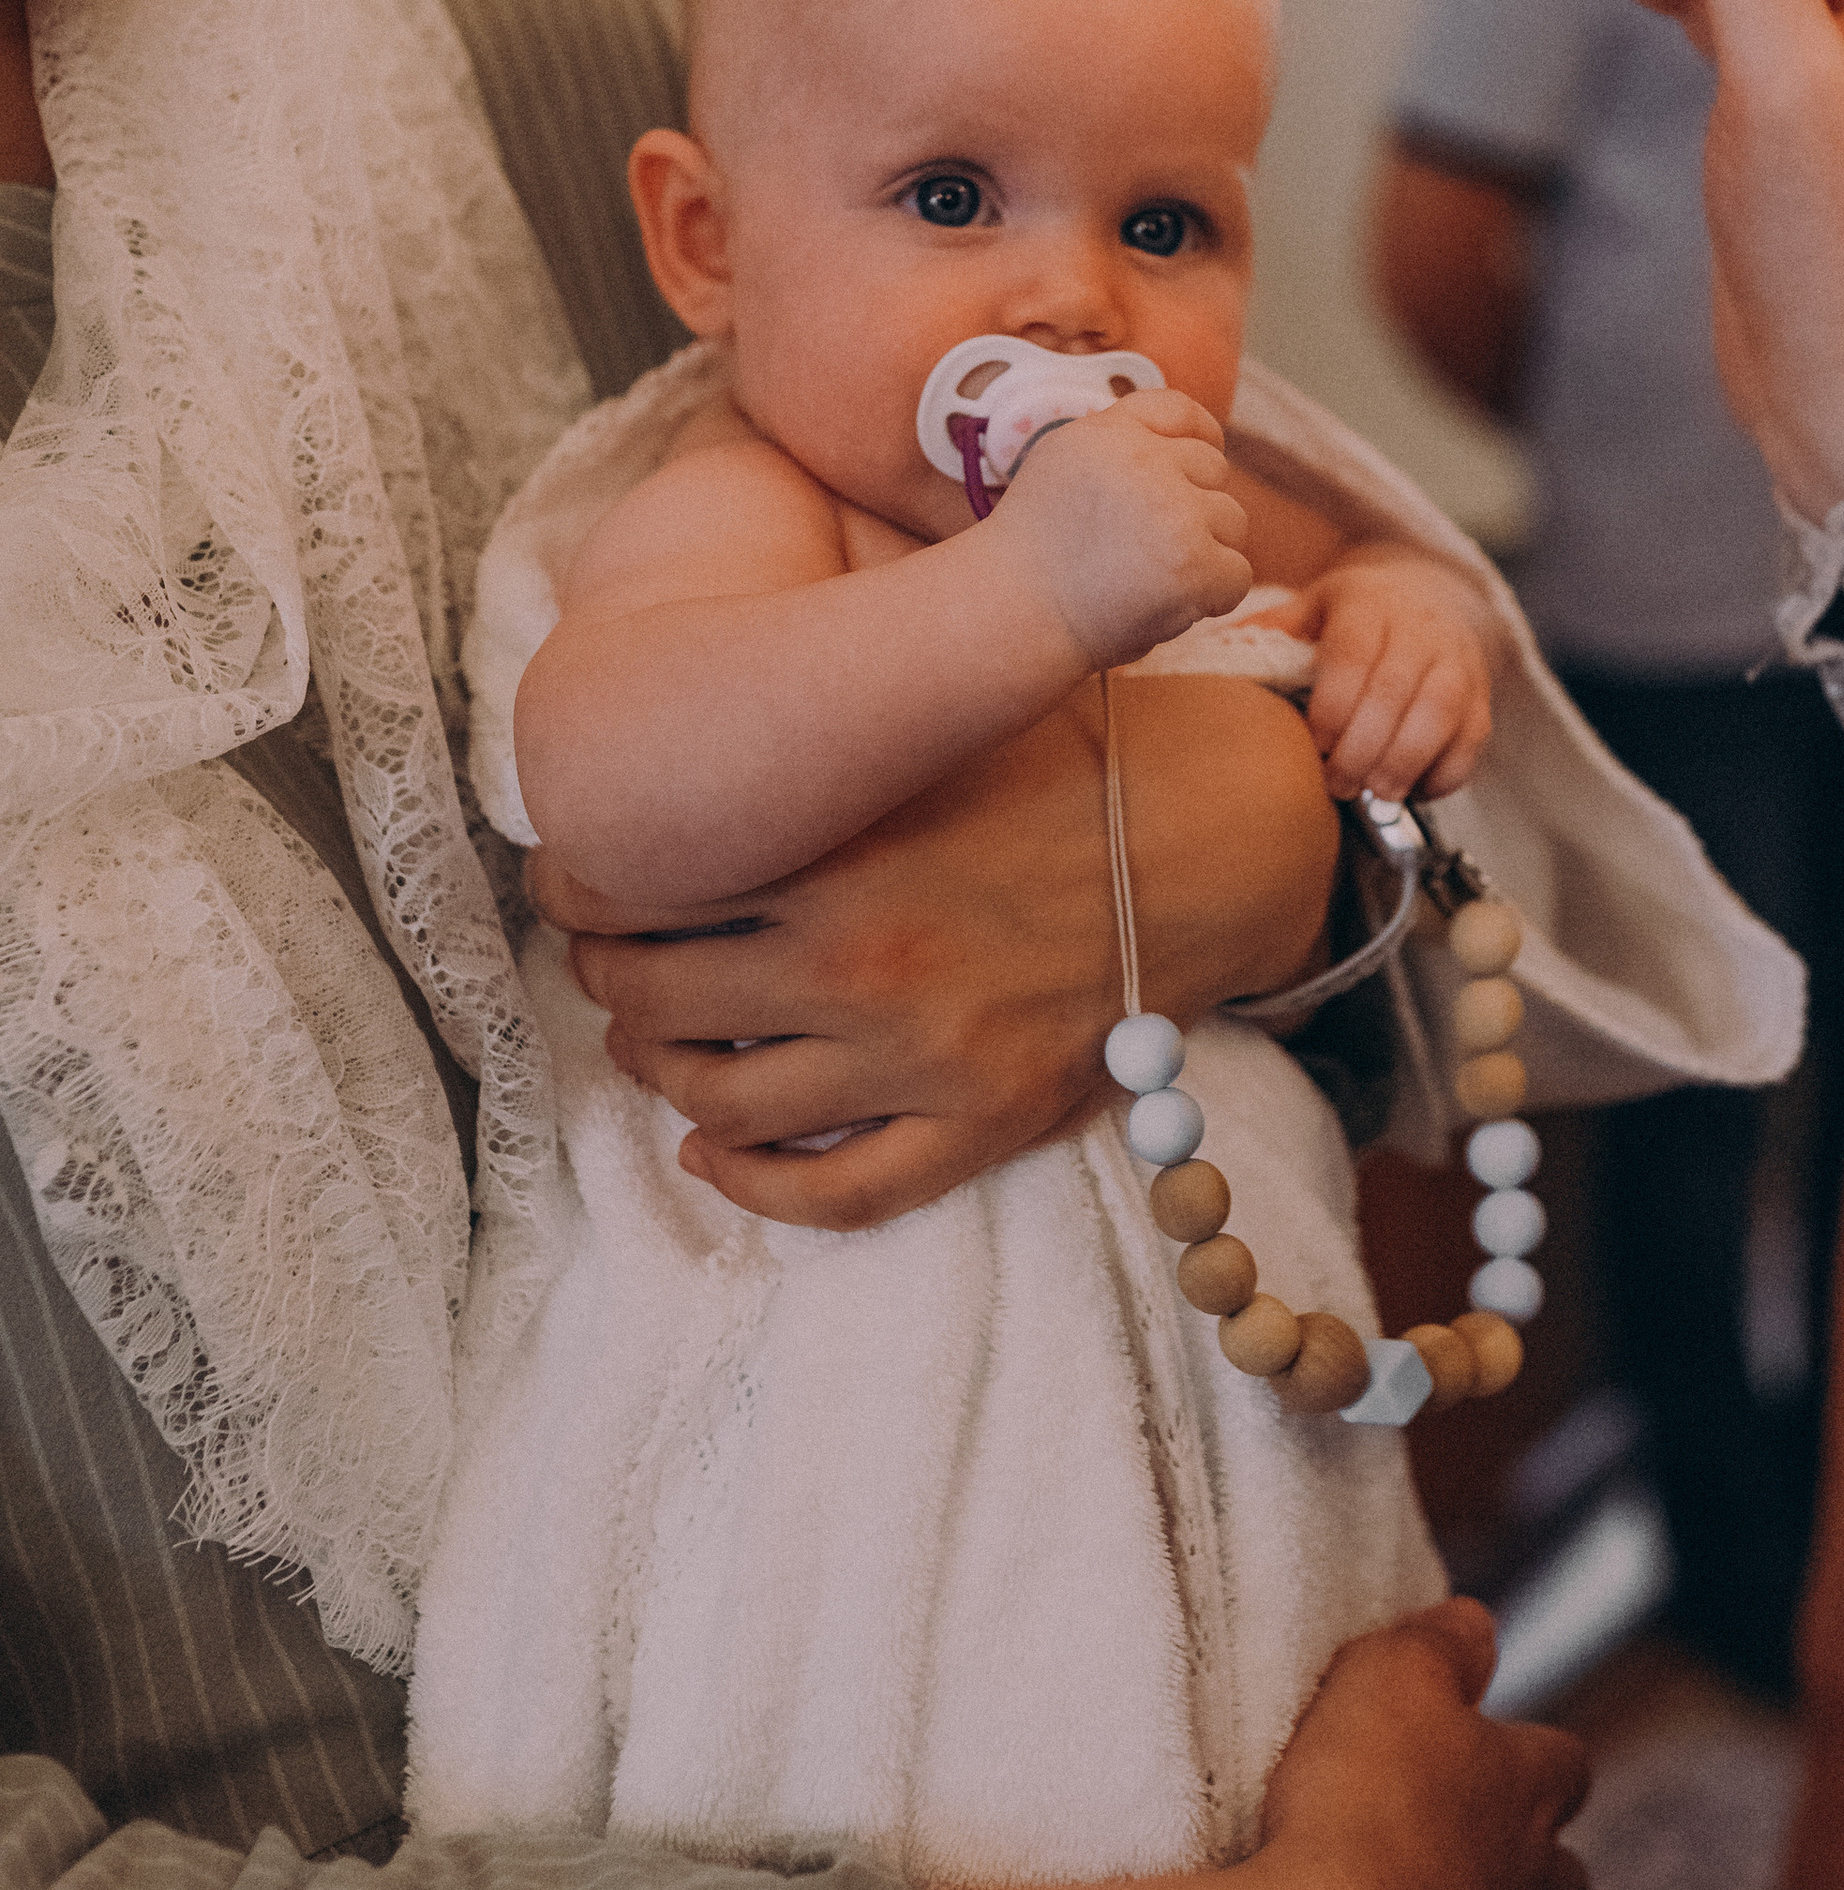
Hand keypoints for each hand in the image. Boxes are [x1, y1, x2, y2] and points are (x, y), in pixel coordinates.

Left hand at [527, 677, 1337, 1228]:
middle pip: (656, 996)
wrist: (1223, 838)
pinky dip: (752, 1184)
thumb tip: (705, 699)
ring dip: (658, 1073)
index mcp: (837, 850)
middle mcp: (860, 963)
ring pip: (721, 1100)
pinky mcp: (979, 1122)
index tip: (574, 872)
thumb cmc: (1075, 752)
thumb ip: (829, 705)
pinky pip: (834, 1191)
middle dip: (607, 973)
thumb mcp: (944, 699)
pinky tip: (712, 1151)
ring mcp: (918, 1057)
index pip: (642, 885)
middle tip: (602, 952)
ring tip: (647, 1038)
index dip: (580, 882)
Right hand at [935, 1601, 1603, 1889]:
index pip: (1558, 1764)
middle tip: (1472, 1872)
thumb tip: (1477, 1620)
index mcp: (1519, 1800)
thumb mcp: (1381, 1681)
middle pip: (1563, 1888)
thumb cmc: (1350, 1815)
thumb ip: (1433, 1644)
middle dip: (1538, 1879)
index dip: (1527, 1757)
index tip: (1486, 1750)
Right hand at [987, 389, 1252, 669]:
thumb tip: (1187, 444)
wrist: (1014, 616)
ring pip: (1231, 520)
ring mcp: (1174, 512)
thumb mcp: (1062, 466)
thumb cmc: (1037, 555)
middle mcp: (1143, 461)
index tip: (1198, 465)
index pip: (1178, 410)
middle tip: (1150, 549)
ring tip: (1151, 578)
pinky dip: (1212, 596)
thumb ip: (1118, 445)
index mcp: (1108, 433)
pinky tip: (1168, 604)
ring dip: (1204, 552)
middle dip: (1194, 507)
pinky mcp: (1195, 564)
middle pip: (1213, 469)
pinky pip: (1237, 572)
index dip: (1199, 436)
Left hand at [1263, 550, 1498, 801]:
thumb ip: (1274, 631)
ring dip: (1405, 762)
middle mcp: (1420, 628)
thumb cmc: (1360, 613)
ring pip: (1441, 713)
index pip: (1354, 653)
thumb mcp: (1315, 606)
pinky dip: (1444, 773)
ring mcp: (1458, 660)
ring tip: (1374, 792)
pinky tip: (1412, 789)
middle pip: (1395, 690)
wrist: (1432, 594)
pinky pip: (1473, 739)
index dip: (1334, 704)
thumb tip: (1224, 652)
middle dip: (1363, 747)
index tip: (1315, 740)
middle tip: (1337, 781)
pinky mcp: (1482, 694)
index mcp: (1370, 603)